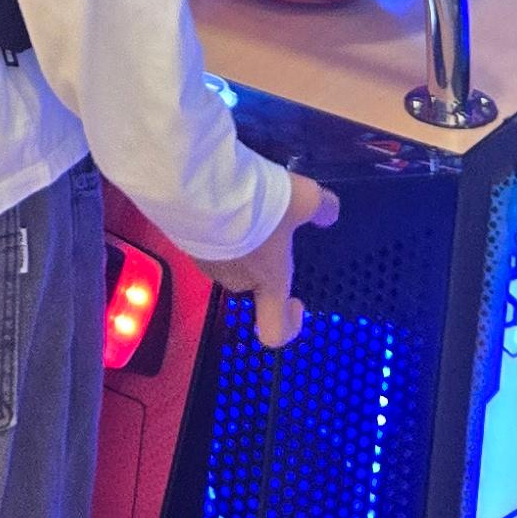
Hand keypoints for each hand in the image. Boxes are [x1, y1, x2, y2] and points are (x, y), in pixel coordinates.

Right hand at [201, 169, 339, 350]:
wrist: (202, 186)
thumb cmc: (258, 206)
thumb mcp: (304, 199)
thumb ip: (321, 208)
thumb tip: (330, 213)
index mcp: (269, 281)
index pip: (276, 330)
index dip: (289, 324)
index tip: (297, 302)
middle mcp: (237, 279)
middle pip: (252, 280)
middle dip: (261, 255)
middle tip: (267, 220)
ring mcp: (206, 263)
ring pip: (227, 257)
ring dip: (235, 237)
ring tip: (242, 200)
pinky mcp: (185, 240)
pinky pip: (206, 238)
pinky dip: (214, 224)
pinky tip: (222, 196)